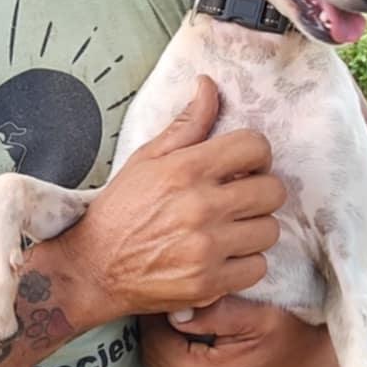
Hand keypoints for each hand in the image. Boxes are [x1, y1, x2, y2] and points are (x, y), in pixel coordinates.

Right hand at [72, 77, 284, 323]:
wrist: (93, 268)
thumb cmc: (120, 211)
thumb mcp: (147, 159)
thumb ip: (186, 124)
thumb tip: (208, 85)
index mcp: (186, 169)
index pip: (255, 147)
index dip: (256, 154)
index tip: (244, 167)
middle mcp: (201, 206)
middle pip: (273, 191)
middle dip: (260, 192)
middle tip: (240, 200)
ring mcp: (207, 247)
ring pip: (269, 230)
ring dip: (254, 230)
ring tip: (230, 231)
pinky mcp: (208, 282)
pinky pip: (258, 267)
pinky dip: (246, 265)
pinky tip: (224, 258)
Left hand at [142, 295, 338, 366]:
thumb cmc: (290, 334)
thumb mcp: (255, 314)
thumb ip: (210, 311)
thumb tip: (170, 312)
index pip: (154, 343)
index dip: (157, 319)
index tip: (166, 304)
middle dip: (161, 340)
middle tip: (176, 319)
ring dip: (168, 366)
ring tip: (190, 343)